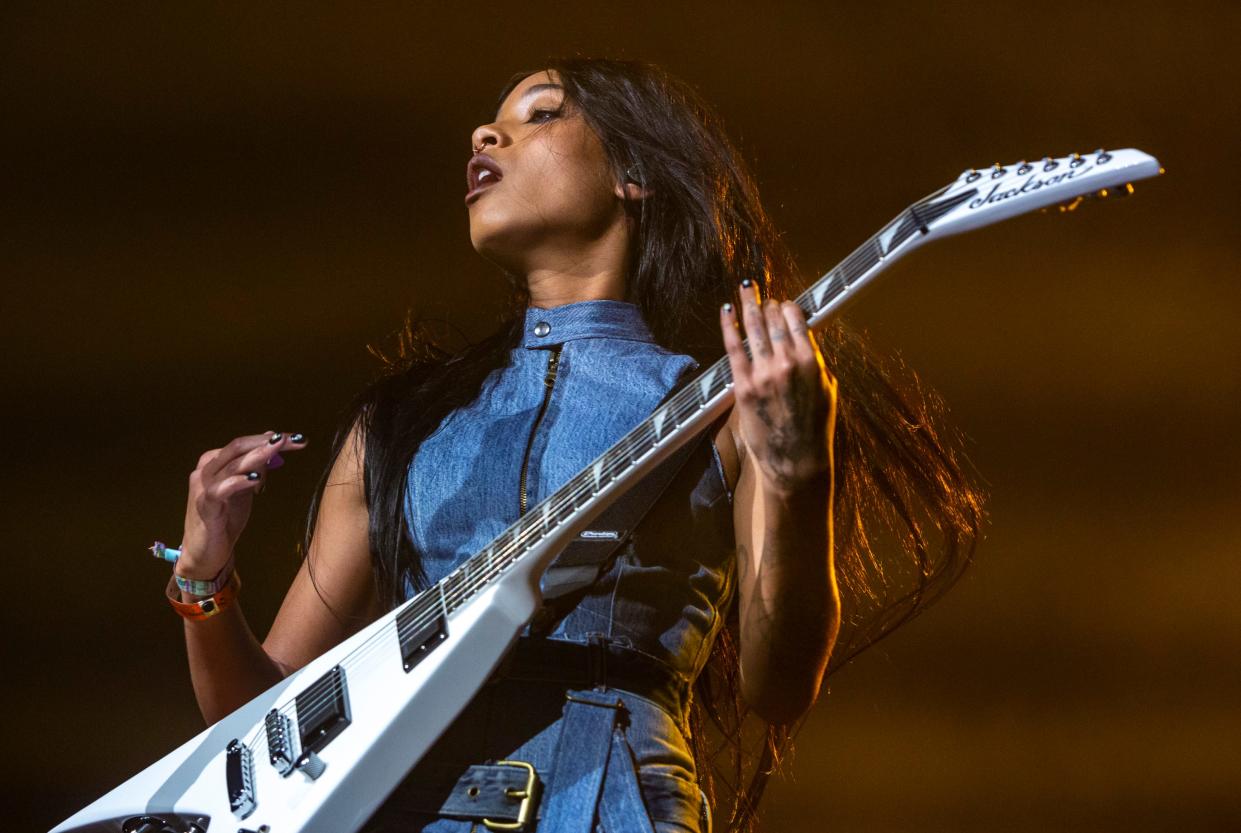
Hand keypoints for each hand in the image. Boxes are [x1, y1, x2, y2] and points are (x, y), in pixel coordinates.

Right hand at [179, 431, 306, 578]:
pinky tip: (256, 478)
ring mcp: (202, 488)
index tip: (296, 438)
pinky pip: (218, 491)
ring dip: (256, 455)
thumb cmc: (225, 517)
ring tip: (276, 448)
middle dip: (266, 442)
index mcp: (215, 462)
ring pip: (230, 465)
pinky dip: (237, 482)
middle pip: (237, 447)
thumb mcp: (245, 488)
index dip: (270, 438)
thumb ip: (255, 466)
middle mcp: (206, 470)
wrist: (205, 552)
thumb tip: (272, 440)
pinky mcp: (204, 507)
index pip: (244, 443)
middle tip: (291, 439)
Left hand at [721, 282, 836, 496]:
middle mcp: (787, 363)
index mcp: (811, 361)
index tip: (783, 304)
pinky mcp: (744, 387)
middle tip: (760, 294)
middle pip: (773, 319)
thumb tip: (802, 337)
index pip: (796, 319)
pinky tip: (726, 310)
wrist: (797, 461)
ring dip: (748, 304)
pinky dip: (728, 326)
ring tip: (744, 288)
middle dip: (767, 303)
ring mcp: (763, 374)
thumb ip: (815, 360)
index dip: (788, 307)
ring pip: (754, 328)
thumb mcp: (827, 388)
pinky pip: (733, 348)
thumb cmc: (815, 427)